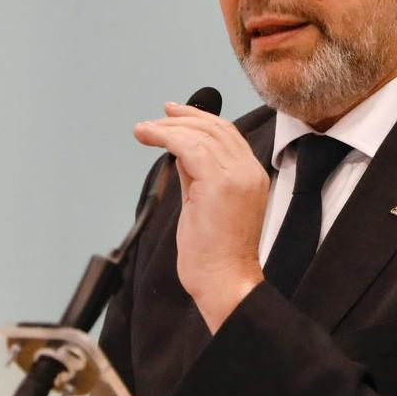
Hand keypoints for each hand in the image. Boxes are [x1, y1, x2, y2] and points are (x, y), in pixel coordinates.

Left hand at [133, 101, 267, 331]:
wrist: (225, 281)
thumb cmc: (215, 255)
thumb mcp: (205, 204)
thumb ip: (196, 177)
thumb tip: (180, 154)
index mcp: (251, 175)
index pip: (228, 134)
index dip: (200, 119)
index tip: (174, 114)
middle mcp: (248, 171)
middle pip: (217, 128)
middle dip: (183, 117)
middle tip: (157, 117)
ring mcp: (236, 176)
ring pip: (201, 134)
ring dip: (168, 127)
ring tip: (145, 129)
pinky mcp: (218, 184)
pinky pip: (189, 147)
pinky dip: (166, 137)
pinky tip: (149, 136)